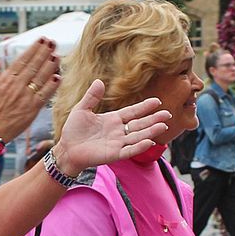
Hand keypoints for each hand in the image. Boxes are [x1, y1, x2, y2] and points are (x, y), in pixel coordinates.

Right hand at [0, 39, 59, 141]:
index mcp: (6, 79)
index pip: (23, 60)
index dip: (34, 49)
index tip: (42, 40)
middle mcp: (17, 86)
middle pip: (34, 66)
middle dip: (44, 52)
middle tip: (53, 42)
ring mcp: (26, 97)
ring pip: (41, 78)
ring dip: (50, 66)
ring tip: (57, 55)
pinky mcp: (32, 109)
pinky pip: (45, 94)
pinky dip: (52, 86)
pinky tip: (58, 77)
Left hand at [52, 80, 171, 173]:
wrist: (66, 149)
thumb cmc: (73, 130)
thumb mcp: (82, 109)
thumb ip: (92, 97)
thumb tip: (98, 81)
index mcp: (113, 119)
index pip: (133, 112)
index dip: (144, 107)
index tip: (157, 101)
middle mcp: (118, 131)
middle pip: (140, 124)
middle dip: (154, 119)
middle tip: (167, 114)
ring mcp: (117, 143)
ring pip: (138, 137)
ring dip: (151, 132)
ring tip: (163, 126)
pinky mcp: (113, 154)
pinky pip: (129, 150)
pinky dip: (139, 147)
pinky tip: (149, 141)